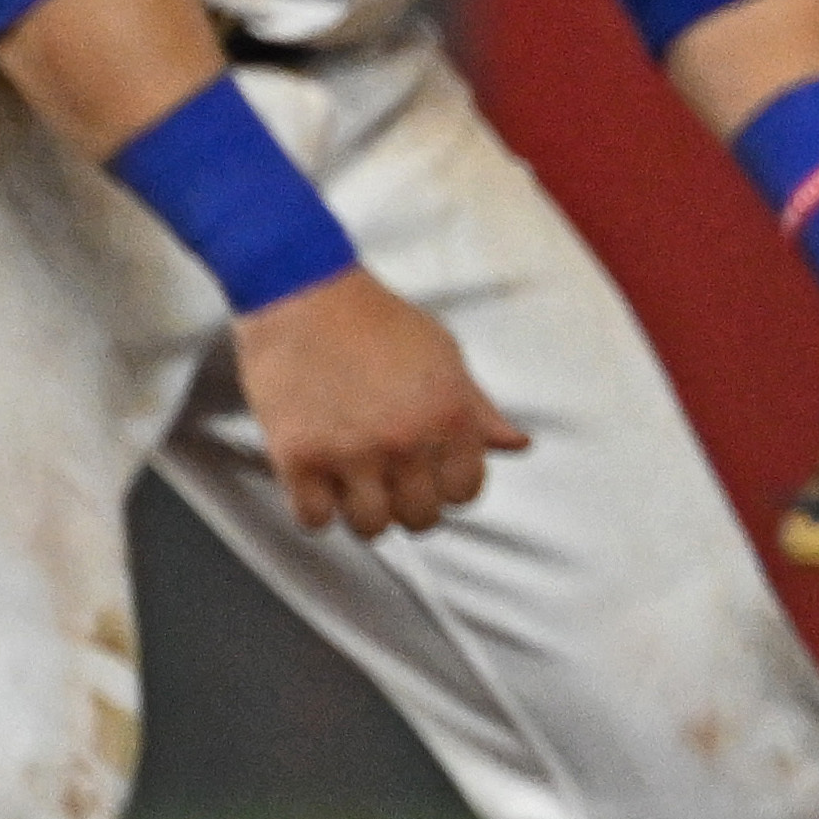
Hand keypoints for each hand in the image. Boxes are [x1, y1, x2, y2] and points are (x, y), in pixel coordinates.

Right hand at [237, 269, 531, 537]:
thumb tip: (519, 445)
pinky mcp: (298, 457)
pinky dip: (316, 509)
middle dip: (406, 503)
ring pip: (371, 527)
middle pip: (421, 519)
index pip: (465, 493)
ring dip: (362, 510)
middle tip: (385, 477)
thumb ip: (479, 410)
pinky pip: (314, 520)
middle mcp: (407, 441)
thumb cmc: (378, 322)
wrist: (302, 291)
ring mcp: (352, 453)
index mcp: (451, 417)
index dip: (445, 486)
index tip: (425, 472)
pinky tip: (316, 482)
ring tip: (351, 481)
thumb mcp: (445, 357)